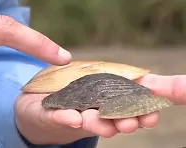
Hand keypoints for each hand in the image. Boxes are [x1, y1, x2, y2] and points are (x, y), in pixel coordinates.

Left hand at [15, 73, 184, 144]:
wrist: (47, 103)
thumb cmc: (89, 92)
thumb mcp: (123, 80)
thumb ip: (155, 84)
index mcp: (115, 101)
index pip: (135, 107)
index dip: (144, 113)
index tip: (150, 118)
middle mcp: (98, 111)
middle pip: (113, 117)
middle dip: (122, 120)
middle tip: (129, 123)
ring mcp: (76, 113)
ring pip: (89, 120)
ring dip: (96, 122)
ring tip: (96, 119)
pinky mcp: (53, 113)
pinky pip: (58, 115)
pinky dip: (66, 117)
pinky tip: (73, 117)